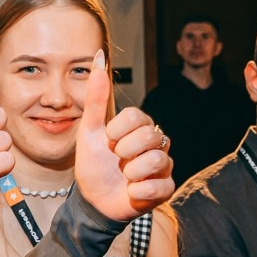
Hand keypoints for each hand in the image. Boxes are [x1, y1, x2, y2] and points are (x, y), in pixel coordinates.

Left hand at [72, 52, 175, 222]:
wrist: (94, 200)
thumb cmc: (94, 164)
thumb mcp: (90, 131)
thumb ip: (97, 97)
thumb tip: (98, 56)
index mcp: (139, 127)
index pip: (137, 116)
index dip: (118, 130)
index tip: (108, 141)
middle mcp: (156, 143)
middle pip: (150, 136)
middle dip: (124, 151)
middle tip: (116, 159)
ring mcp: (163, 166)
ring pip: (157, 160)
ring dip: (131, 172)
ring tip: (124, 176)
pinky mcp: (166, 189)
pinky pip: (160, 186)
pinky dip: (139, 191)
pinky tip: (131, 191)